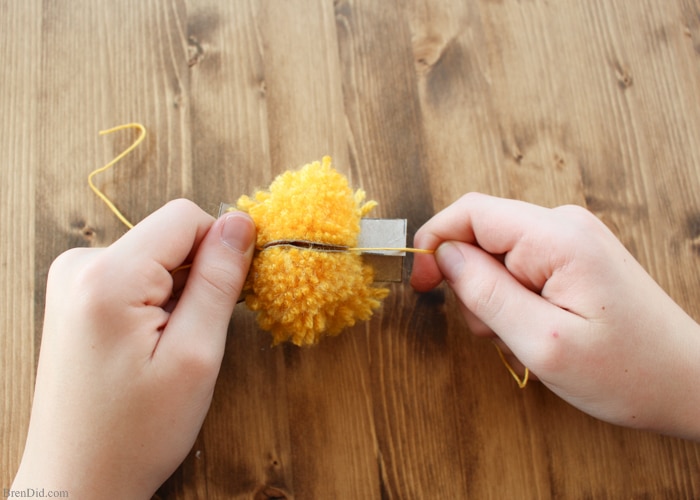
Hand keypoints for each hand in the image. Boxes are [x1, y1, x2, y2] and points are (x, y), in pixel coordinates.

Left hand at [12, 199, 255, 497]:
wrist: (77, 480)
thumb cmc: (136, 431)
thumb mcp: (195, 355)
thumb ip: (219, 280)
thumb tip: (241, 222)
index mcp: (107, 276)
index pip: (185, 217)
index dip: (221, 249)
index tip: (232, 295)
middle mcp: (79, 265)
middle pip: (168, 237)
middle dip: (196, 275)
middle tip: (197, 335)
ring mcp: (71, 280)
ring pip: (154, 257)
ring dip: (176, 292)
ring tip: (169, 347)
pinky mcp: (74, 296)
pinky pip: (133, 275)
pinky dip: (155, 301)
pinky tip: (150, 345)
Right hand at [411, 193, 699, 439]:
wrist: (687, 383)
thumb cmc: (626, 371)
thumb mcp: (543, 341)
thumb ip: (486, 294)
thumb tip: (444, 256)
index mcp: (558, 237)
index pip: (471, 212)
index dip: (434, 242)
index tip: (419, 283)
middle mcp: (564, 226)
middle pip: (482, 235)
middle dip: (470, 283)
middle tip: (494, 330)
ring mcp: (571, 240)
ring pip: (497, 255)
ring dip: (492, 298)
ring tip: (520, 336)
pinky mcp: (573, 258)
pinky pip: (520, 268)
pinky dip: (512, 300)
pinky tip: (533, 329)